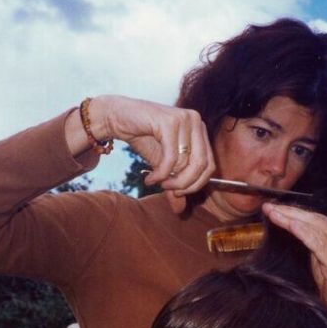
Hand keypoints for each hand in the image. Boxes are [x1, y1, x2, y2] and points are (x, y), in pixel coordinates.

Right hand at [85, 96, 215, 211]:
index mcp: (199, 130)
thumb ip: (173, 184)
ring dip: (168, 179)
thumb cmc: (142, 137)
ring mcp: (184, 119)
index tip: (176, 192)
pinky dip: (160, 173)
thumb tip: (180, 210)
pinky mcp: (169, 122)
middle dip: (184, 184)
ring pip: (186, 163)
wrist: (117, 117)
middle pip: (201, 166)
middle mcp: (196, 122)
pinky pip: (171, 158)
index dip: (195, 184)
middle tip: (166, 189)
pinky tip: (149, 177)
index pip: (209, 165)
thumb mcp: (161, 164)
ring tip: (153, 180)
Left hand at [262, 202, 326, 327]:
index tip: (270, 206)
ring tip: (273, 213)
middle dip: (287, 212)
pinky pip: (316, 242)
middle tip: (267, 207)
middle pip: (310, 218)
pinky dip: (302, 232)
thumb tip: (286, 223)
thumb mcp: (316, 254)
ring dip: (290, 219)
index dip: (290, 210)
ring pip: (311, 227)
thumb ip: (307, 238)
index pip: (310, 216)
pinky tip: (290, 225)